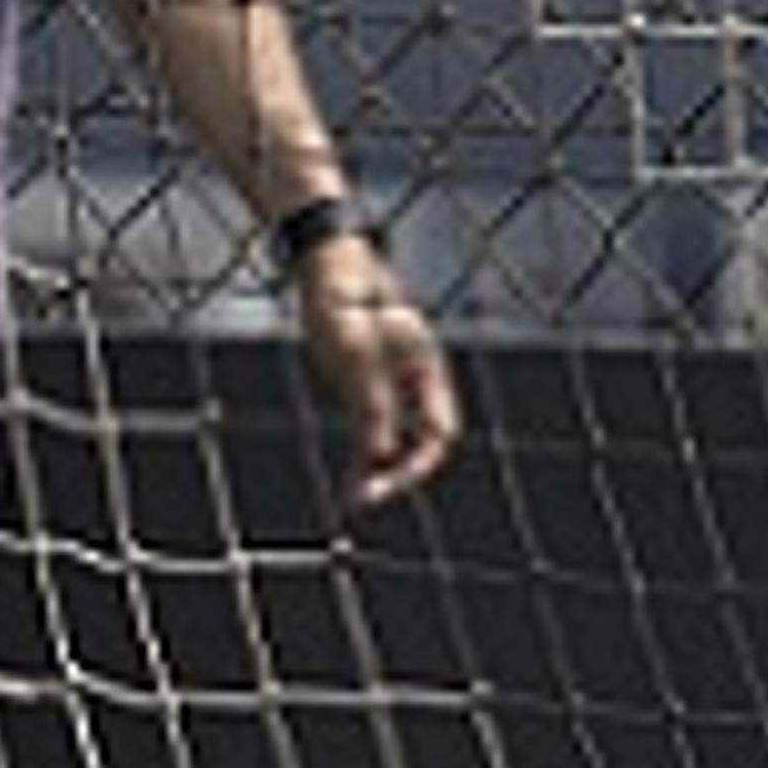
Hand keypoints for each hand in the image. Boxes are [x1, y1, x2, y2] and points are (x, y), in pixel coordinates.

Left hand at [291, 231, 460, 511]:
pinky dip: (363, 458)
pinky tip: (347, 481)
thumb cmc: (343, 296)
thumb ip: (370, 399)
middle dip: (397, 475)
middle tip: (362, 500)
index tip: (384, 482)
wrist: (329, 265)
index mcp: (425, 367)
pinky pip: (373, 432)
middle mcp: (416, 381)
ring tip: (352, 502)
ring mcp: (393, 384)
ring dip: (378, 473)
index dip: (417, 464)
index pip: (439, 433)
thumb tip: (379, 453)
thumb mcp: (352, 347)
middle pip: (422, 443)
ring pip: (396, 442)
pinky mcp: (367, 386)